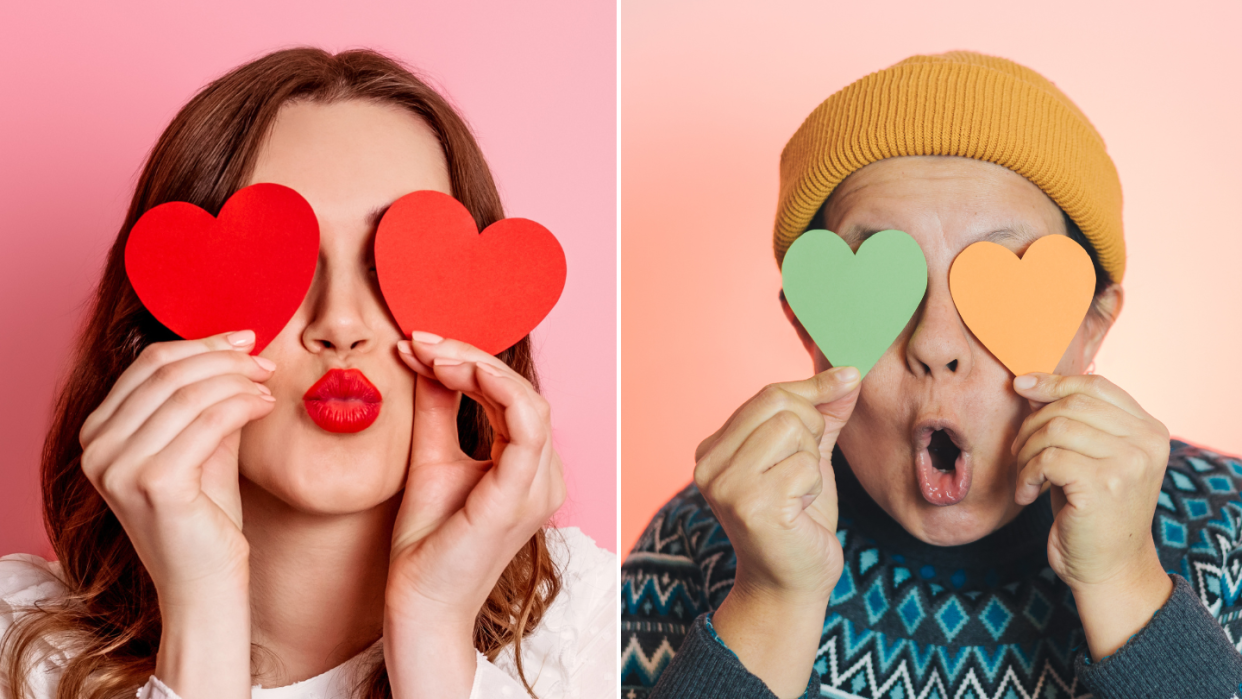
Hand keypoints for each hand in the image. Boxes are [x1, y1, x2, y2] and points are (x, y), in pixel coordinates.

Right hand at [78, 329, 275, 697]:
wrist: (205, 585)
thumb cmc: (206, 519)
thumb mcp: (201, 447)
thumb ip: (206, 402)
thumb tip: (237, 349)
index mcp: (97, 435)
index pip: (148, 365)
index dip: (202, 344)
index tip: (246, 338)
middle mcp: (96, 450)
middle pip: (167, 373)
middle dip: (223, 358)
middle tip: (264, 361)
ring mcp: (119, 468)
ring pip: (188, 393)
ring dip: (237, 379)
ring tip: (268, 384)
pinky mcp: (153, 483)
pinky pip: (208, 421)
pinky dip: (242, 404)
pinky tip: (265, 405)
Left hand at [384, 332, 565, 698]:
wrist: (418, 603)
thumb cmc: (427, 542)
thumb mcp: (431, 458)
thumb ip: (438, 410)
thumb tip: (426, 359)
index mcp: (528, 470)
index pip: (511, 398)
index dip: (468, 363)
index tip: (417, 345)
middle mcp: (544, 477)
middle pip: (522, 393)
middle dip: (470, 357)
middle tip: (419, 341)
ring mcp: (538, 487)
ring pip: (527, 401)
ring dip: (477, 367)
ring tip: (429, 354)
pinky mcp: (519, 496)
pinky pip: (526, 426)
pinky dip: (494, 389)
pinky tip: (453, 372)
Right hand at [695, 366, 860, 698]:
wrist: (790, 584)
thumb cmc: (798, 521)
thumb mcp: (810, 458)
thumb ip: (824, 415)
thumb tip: (849, 372)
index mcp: (714, 449)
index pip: (769, 395)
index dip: (814, 390)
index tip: (849, 380)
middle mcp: (709, 464)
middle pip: (781, 405)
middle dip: (813, 430)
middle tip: (807, 470)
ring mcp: (725, 484)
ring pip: (793, 430)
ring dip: (812, 462)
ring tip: (799, 493)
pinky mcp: (750, 505)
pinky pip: (805, 465)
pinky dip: (814, 486)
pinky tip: (799, 511)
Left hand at [1011, 372, 1172, 659]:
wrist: (1109, 569)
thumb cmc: (1092, 512)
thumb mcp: (1091, 459)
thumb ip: (1076, 422)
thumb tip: (1029, 382)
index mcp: (1149, 430)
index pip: (1095, 385)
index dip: (1053, 381)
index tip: (1020, 385)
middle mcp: (1147, 441)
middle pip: (1069, 404)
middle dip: (1032, 425)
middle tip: (1019, 454)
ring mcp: (1129, 462)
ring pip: (1054, 429)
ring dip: (1026, 452)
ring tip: (1025, 477)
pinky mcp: (1104, 484)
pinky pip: (1047, 458)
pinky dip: (1027, 475)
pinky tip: (1027, 494)